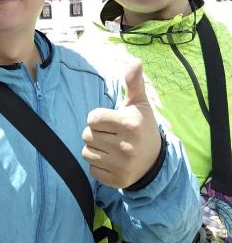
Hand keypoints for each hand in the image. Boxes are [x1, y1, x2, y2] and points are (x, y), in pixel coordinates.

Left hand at [82, 59, 161, 188]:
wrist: (155, 161)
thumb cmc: (142, 126)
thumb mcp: (140, 104)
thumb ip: (134, 83)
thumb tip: (136, 62)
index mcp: (129, 124)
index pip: (92, 118)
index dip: (98, 118)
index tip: (110, 121)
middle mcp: (125, 146)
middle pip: (86, 135)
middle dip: (95, 133)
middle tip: (110, 134)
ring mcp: (121, 165)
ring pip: (86, 152)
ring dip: (94, 148)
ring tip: (110, 147)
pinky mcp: (117, 180)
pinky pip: (92, 169)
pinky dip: (98, 165)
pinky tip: (111, 160)